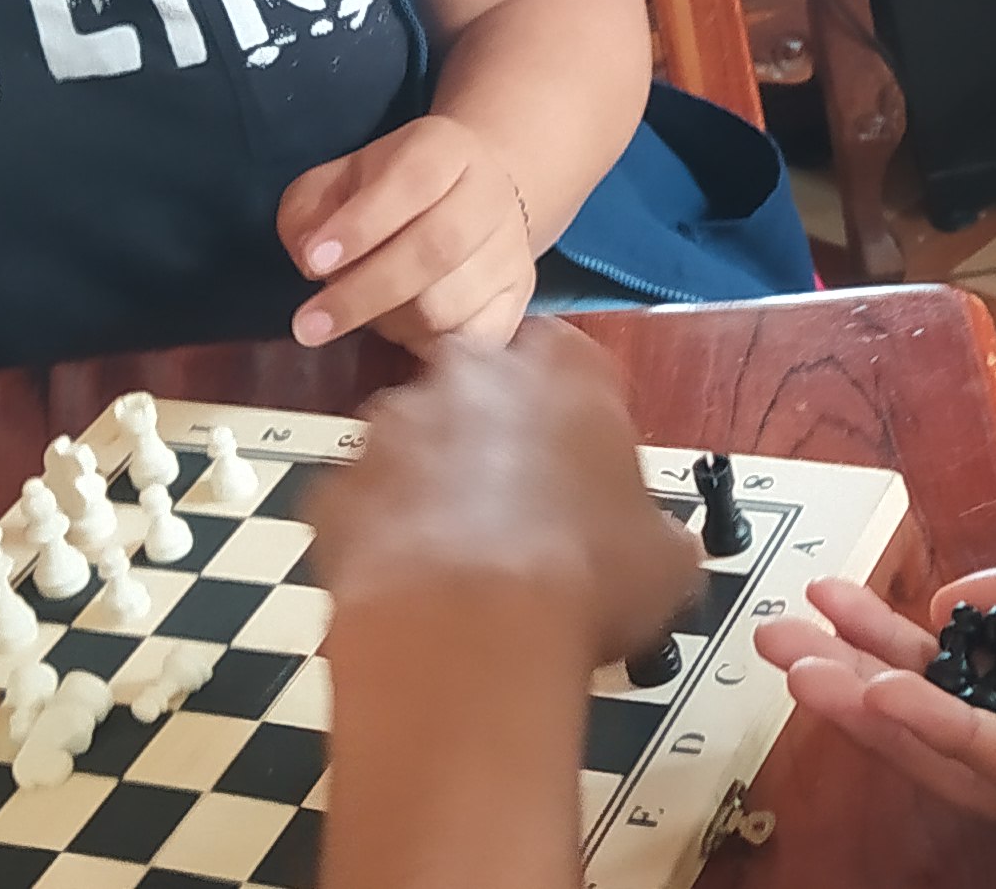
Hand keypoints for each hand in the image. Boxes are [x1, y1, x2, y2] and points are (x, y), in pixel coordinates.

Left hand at [277, 114, 536, 349]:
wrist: (469, 198)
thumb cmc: (388, 192)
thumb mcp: (337, 181)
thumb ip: (310, 210)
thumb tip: (308, 258)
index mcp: (446, 148)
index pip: (411, 183)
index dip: (361, 226)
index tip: (312, 263)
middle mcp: (492, 194)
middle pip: (437, 250)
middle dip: (365, 292)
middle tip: (310, 323)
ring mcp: (512, 250)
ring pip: (450, 305)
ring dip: (390, 321)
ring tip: (360, 315)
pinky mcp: (522, 299)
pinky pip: (475, 341)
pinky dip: (429, 348)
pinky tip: (401, 337)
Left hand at [313, 322, 698, 666]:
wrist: (468, 637)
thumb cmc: (584, 580)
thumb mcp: (664, 557)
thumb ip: (654, 526)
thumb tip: (657, 546)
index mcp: (561, 368)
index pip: (566, 357)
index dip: (571, 414)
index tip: (576, 463)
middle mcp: (468, 376)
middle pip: (479, 393)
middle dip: (492, 438)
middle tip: (518, 509)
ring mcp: (387, 430)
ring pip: (412, 446)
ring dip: (431, 485)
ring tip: (462, 561)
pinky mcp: (331, 490)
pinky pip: (362, 506)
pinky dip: (381, 536)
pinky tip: (411, 587)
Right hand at [753, 506, 995, 846]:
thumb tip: (961, 601)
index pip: (980, 675)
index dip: (896, 645)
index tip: (824, 604)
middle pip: (963, 728)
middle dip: (864, 689)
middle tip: (779, 648)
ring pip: (987, 763)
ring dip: (894, 721)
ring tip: (816, 681)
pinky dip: (973, 741)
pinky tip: (905, 706)